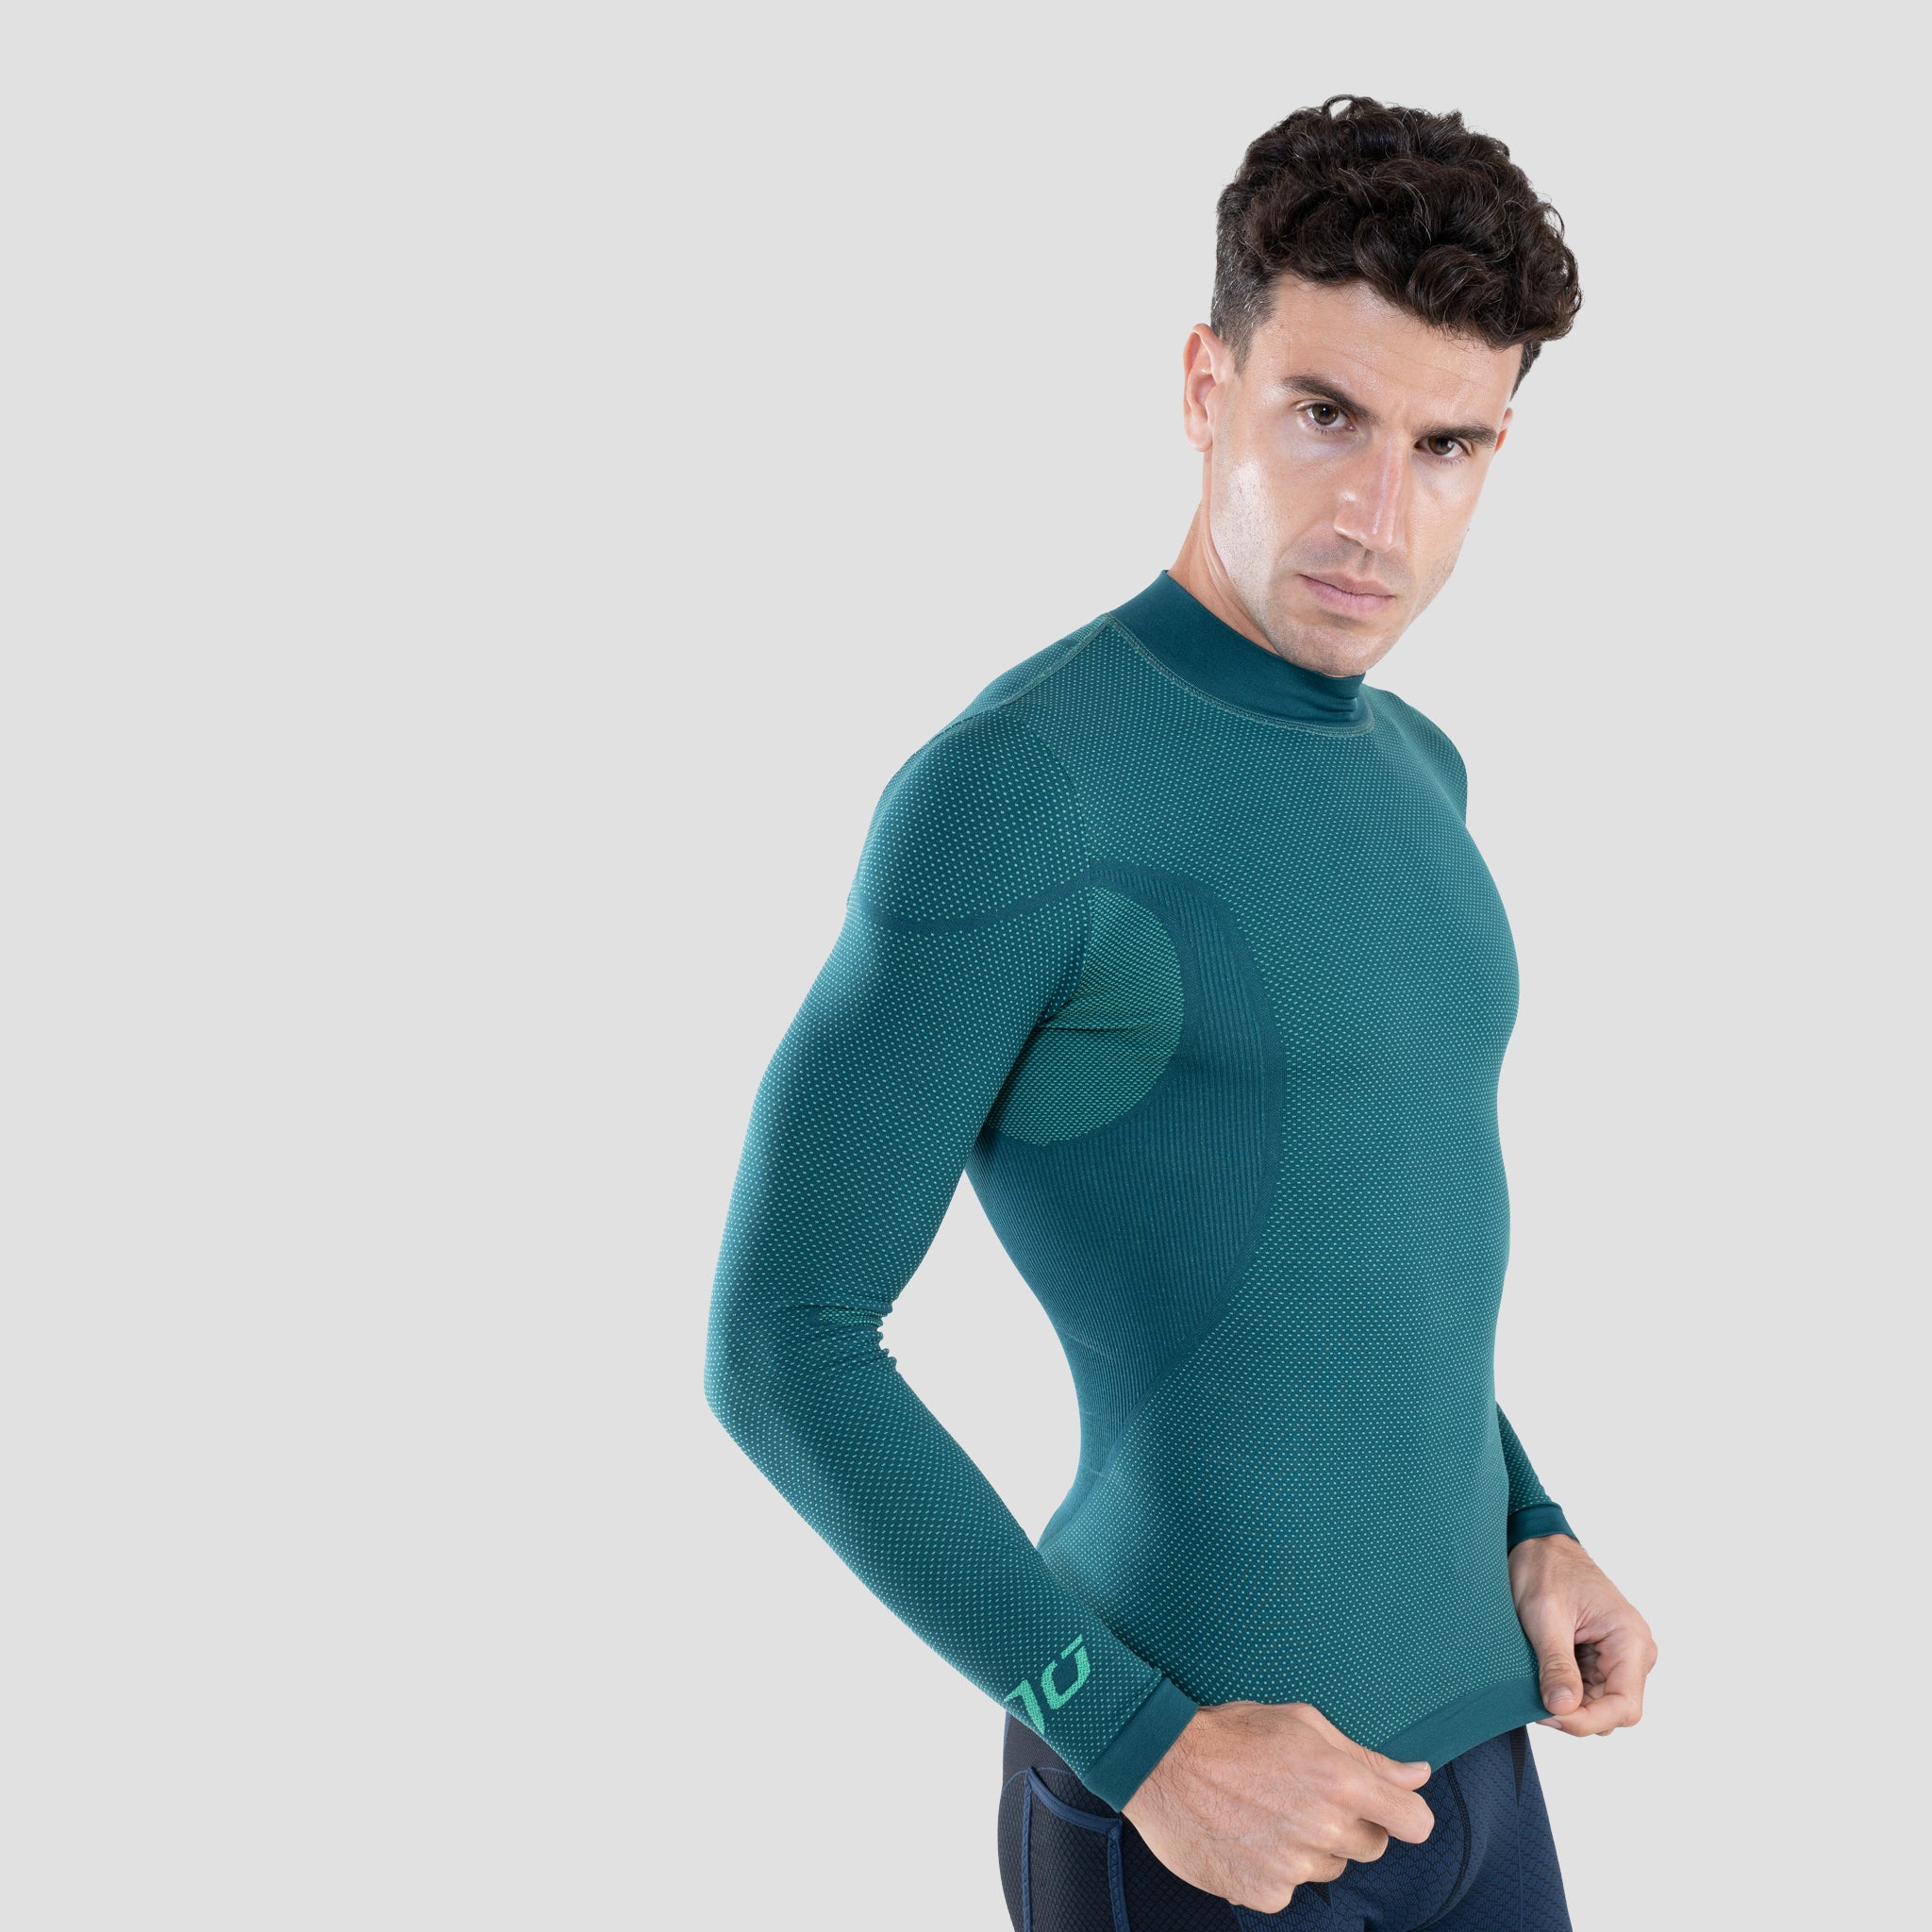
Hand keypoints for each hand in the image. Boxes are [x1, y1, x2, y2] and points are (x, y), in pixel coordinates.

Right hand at [1120, 1701, 1433, 1913]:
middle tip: (1306, 1797)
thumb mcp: (1303, 1723)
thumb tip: (1417, 1775)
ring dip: (1311, 1847)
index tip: (1390, 1810)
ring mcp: (1294, 1866)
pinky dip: (1275, 1869)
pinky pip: (1291, 1889)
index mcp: (1340, 1781)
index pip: (1414, 1822)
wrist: (1162, 1763)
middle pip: (1371, 1846)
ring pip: (1329, 1867)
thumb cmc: (1233, 1733)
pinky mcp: (1265, 1892)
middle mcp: (1323, 1828)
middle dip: (1350, 1824)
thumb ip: (1366, 1756)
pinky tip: (1248, 1836)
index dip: (1405, 1815)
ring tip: (1268, 1812)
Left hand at [1508, 1533, 1657, 1735]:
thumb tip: (1563, 1709)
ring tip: (1535, 1685)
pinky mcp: (1602, 1658)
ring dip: (1568, 1703)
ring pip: (1599, 1705)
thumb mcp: (1545, 1617)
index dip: (1587, 1720)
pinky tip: (1543, 1677)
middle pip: (1612, 1711)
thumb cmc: (1546, 1569)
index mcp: (1631, 1640)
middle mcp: (1635, 1652)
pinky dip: (1565, 1691)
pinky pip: (1589, 1690)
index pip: (1624, 1706)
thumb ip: (1557, 1664)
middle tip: (1532, 1702)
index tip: (1549, 1715)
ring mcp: (1620, 1657)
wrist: (1540, 1544)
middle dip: (1575, 1714)